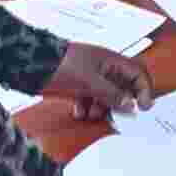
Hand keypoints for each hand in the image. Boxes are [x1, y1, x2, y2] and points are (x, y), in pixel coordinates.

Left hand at [41, 43, 155, 121]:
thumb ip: (111, 94)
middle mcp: (104, 69)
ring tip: (92, 113)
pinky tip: (79, 112)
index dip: (145, 89)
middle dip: (121, 102)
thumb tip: (130, 105)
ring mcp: (90, 78)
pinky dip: (87, 108)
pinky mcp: (77, 87)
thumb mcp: (90, 81)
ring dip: (102, 108)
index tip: (144, 107)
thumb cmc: (62, 65)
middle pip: (123, 87)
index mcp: (111, 61)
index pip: (138, 73)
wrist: (31, 64)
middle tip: (118, 115)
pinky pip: (90, 100)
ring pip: (106, 96)